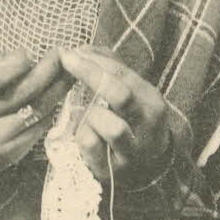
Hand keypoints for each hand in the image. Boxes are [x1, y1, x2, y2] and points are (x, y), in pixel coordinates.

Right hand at [0, 50, 69, 173]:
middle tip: (63, 56)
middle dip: (48, 71)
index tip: (28, 53)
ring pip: (36, 110)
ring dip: (57, 90)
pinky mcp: (10, 153)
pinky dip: (50, 111)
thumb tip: (23, 57)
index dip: (15, 64)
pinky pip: (37, 128)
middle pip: (23, 92)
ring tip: (69, 74)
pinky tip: (57, 98)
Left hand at [59, 46, 170, 182]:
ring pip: (110, 125)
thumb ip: (109, 67)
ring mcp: (133, 150)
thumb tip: (83, 49)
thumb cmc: (130, 122)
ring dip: (90, 115)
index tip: (70, 52)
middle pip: (119, 94)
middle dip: (90, 74)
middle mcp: (148, 126)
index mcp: (152, 101)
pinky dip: (82, 135)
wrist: (144, 167)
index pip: (124, 74)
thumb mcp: (128, 92)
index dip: (94, 61)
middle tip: (67, 63)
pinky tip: (84, 133)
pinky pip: (91, 145)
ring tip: (87, 114)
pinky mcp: (113, 170)